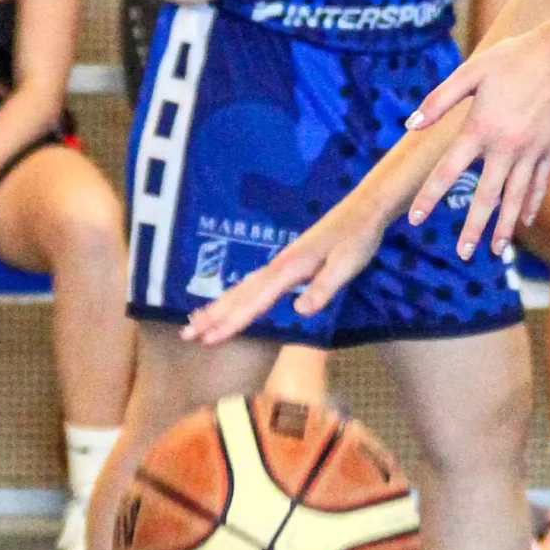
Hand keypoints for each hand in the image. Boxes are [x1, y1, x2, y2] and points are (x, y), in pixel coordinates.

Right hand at [183, 189, 393, 343]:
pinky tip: (230, 304)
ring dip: (219, 307)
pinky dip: (236, 296)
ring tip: (197, 323)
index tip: (210, 338)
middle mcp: (279, 266)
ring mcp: (281, 263)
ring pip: (243, 288)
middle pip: (240, 295)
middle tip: (187, 335)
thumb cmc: (357, 239)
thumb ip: (323, 288)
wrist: (363, 210)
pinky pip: (254, 283)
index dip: (232, 322)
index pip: (256, 301)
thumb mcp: (347, 265)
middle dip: (213, 316)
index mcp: (290, 269)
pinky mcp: (287, 263)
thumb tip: (300, 310)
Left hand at [404, 25, 549, 259]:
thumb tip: (410, 123)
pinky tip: (523, 222)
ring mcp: (530, 151)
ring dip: (504, 227)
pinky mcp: (548, 149)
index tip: (415, 219)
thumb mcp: (470, 72)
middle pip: (486, 196)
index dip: (429, 197)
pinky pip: (538, 184)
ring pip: (515, 198)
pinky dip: (530, 205)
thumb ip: (439, 100)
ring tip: (495, 251)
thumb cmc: (512, 59)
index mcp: (480, 128)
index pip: (448, 171)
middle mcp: (506, 147)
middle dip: (473, 228)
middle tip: (464, 254)